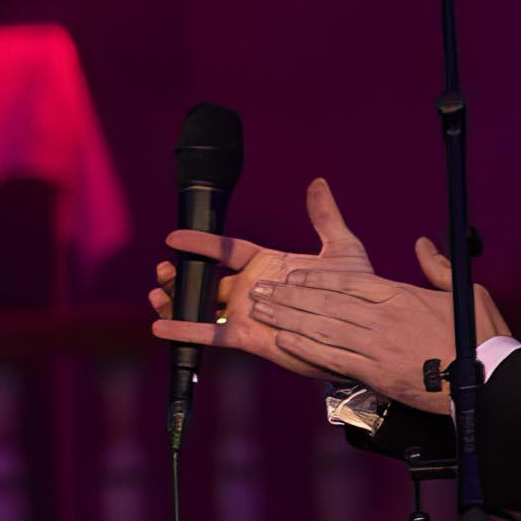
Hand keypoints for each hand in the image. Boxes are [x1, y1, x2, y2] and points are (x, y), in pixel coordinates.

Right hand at [146, 175, 372, 381]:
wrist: (362, 330)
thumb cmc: (355, 294)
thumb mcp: (342, 249)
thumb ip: (325, 217)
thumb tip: (319, 183)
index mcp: (266, 265)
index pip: (225, 249)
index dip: (200, 242)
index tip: (175, 236)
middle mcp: (252, 289)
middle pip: (205, 279)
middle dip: (180, 274)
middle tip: (165, 268)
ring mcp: (247, 314)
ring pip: (201, 306)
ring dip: (176, 300)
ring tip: (158, 292)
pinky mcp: (247, 337)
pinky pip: (211, 334)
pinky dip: (184, 331)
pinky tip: (161, 327)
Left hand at [243, 239, 512, 414]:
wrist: (487, 380)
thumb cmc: (477, 338)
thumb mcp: (464, 291)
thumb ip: (436, 268)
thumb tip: (422, 245)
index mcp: (401, 295)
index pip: (350, 280)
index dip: (316, 278)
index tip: (292, 275)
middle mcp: (384, 317)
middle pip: (327, 301)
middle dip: (289, 295)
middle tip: (260, 290)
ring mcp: (377, 345)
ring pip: (323, 327)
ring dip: (288, 318)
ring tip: (261, 311)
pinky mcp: (376, 373)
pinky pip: (332, 357)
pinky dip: (306, 348)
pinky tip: (284, 341)